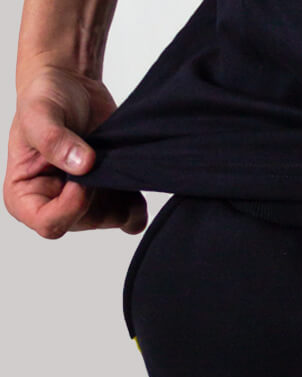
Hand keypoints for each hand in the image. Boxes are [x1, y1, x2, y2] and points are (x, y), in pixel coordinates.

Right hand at [4, 64, 146, 238]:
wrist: (73, 86)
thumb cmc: (46, 98)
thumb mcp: (38, 110)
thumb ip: (52, 138)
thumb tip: (82, 165)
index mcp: (25, 194)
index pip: (49, 225)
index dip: (70, 208)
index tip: (80, 179)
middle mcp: (57, 205)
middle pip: (85, 223)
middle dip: (96, 194)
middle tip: (95, 158)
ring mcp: (89, 205)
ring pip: (113, 220)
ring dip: (118, 193)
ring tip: (107, 158)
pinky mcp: (114, 199)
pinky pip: (134, 218)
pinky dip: (136, 200)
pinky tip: (126, 173)